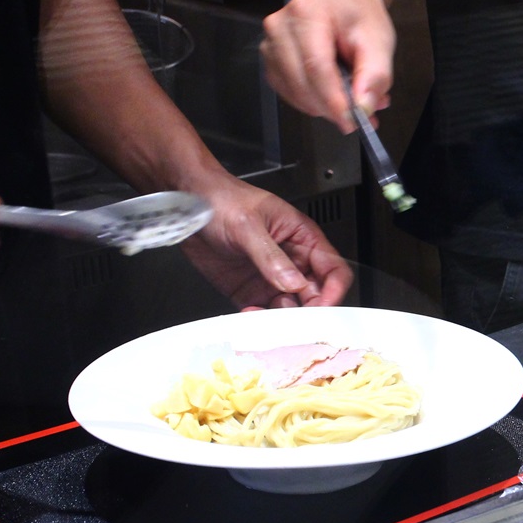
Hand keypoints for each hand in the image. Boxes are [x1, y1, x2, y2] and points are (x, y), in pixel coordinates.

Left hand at [180, 178, 353, 309]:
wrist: (188, 207)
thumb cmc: (222, 200)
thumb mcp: (248, 224)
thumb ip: (270, 256)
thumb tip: (293, 283)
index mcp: (302, 239)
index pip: (333, 269)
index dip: (333, 290)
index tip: (323, 306)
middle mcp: (292, 261)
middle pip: (315, 294)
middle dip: (309, 311)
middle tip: (296, 321)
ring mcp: (271, 278)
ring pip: (290, 308)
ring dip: (282, 319)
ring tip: (268, 318)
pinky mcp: (250, 291)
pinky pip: (263, 313)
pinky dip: (259, 320)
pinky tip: (250, 315)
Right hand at [260, 0, 396, 133]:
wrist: (344, 9)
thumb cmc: (359, 20)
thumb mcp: (379, 42)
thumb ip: (375, 76)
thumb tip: (363, 107)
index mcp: (308, 12)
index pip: (316, 65)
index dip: (333, 99)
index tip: (351, 121)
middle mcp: (280, 25)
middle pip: (301, 82)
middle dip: (330, 107)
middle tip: (358, 116)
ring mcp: (270, 44)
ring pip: (293, 92)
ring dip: (323, 107)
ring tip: (350, 98)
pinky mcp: (270, 62)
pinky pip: (288, 94)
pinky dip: (312, 103)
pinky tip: (331, 94)